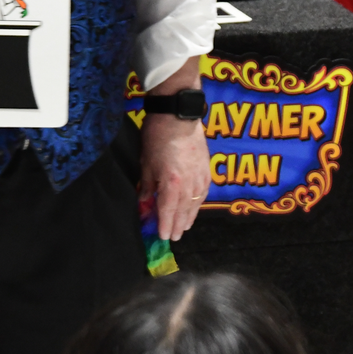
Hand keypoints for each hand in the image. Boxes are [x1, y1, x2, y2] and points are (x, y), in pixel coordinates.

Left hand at [141, 115, 211, 240]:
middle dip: (179, 225)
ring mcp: (200, 176)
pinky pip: (203, 192)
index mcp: (172, 184)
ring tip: (186, 227)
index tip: (164, 237)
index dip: (166, 225)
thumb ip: (147, 185)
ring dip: (190, 216)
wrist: (179, 115)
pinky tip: (195, 206)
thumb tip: (146, 201)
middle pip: (184, 210)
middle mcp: (189, 184)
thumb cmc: (157, 137)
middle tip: (175, 237)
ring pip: (196, 203)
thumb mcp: (146, 163)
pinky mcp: (207, 168)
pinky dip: (198, 203)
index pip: (169, 211)